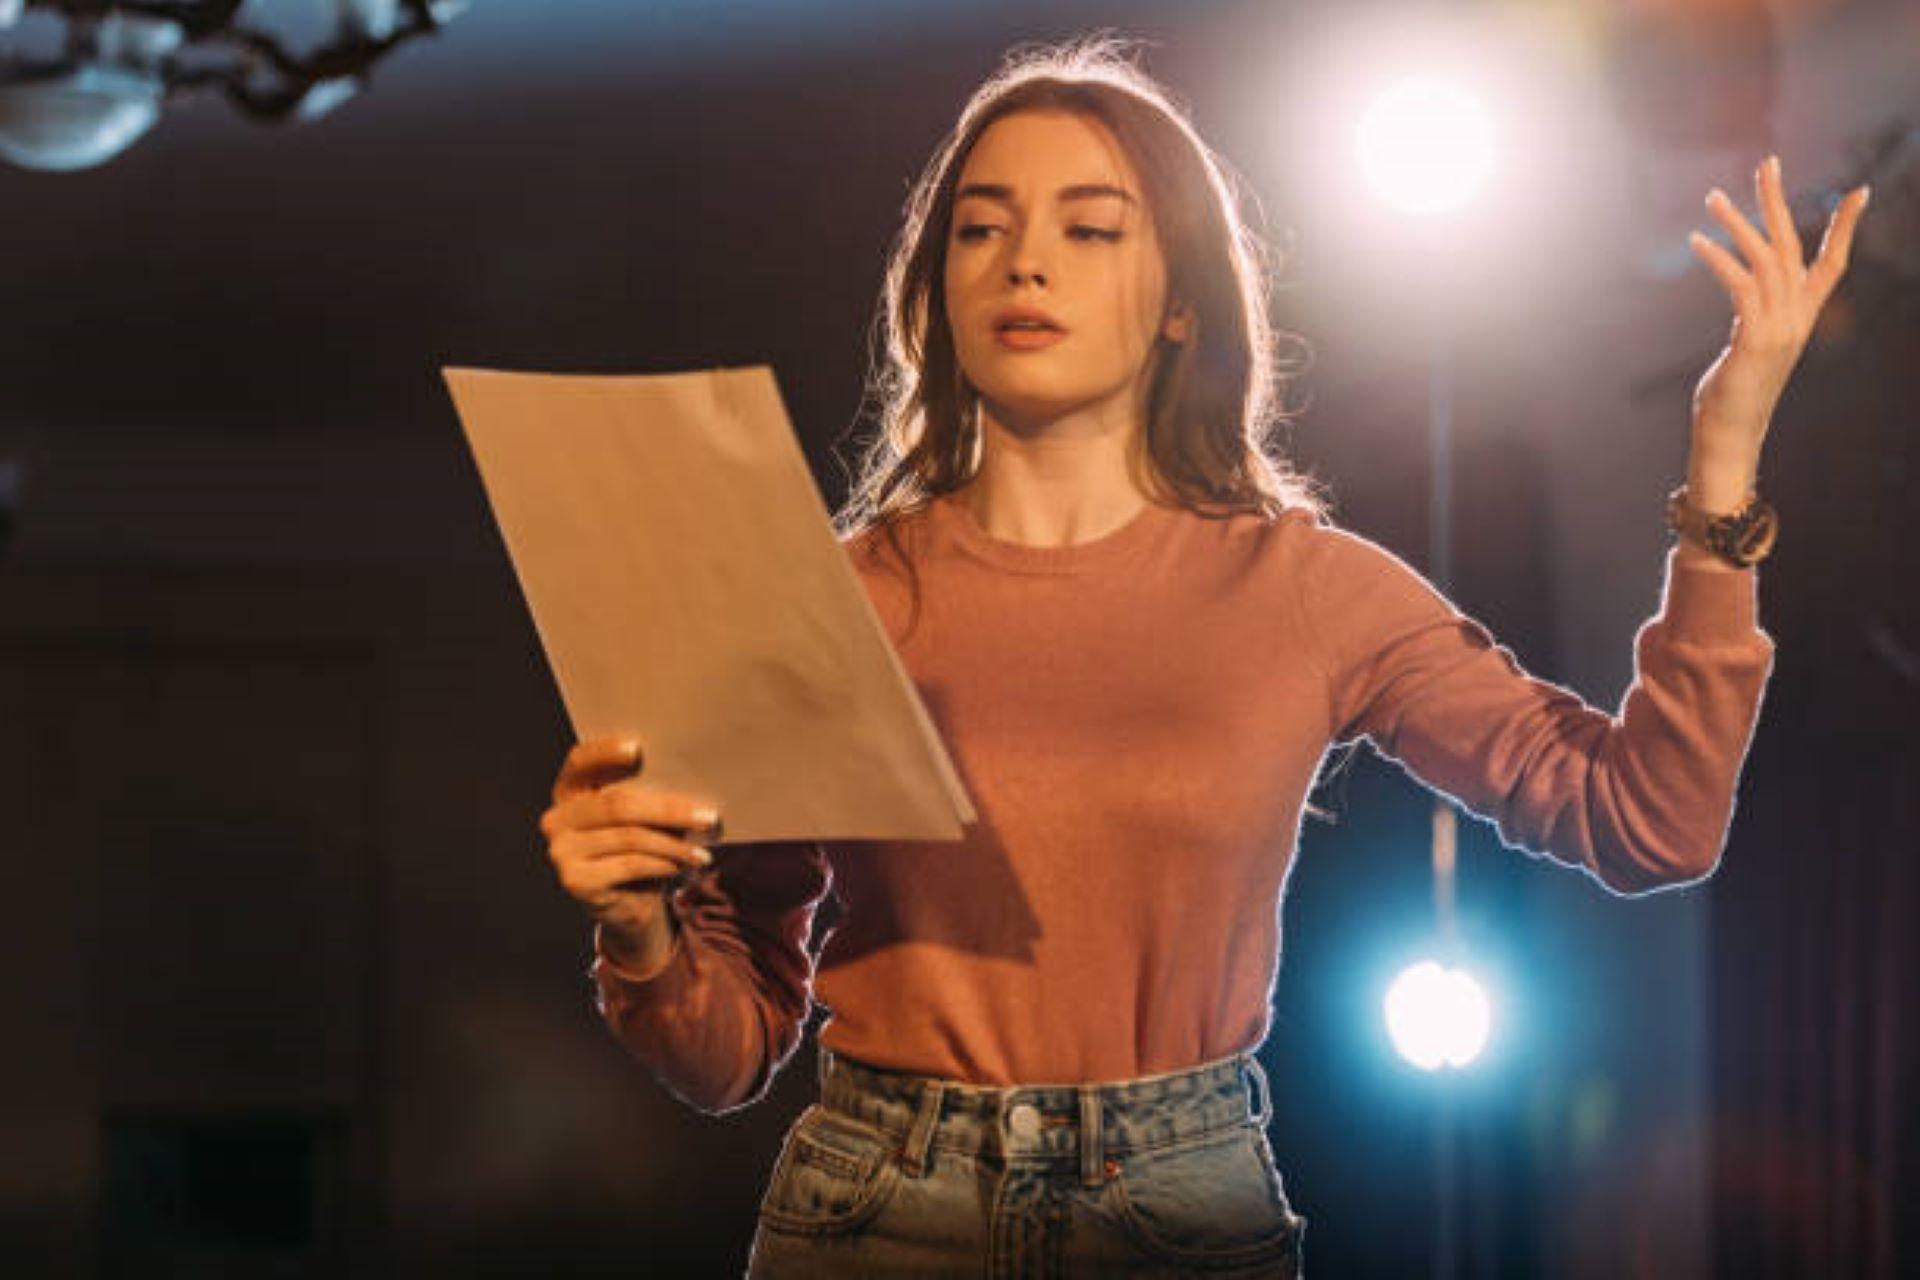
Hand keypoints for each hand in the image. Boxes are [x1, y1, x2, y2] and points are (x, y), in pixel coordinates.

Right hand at [538, 736, 723, 934]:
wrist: (627, 904)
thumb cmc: (638, 849)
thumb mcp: (640, 819)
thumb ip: (646, 796)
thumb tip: (690, 788)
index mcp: (568, 792)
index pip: (580, 761)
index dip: (605, 752)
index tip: (638, 749)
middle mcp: (557, 819)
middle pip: (616, 804)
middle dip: (668, 810)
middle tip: (708, 817)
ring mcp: (562, 851)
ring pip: (629, 837)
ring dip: (674, 844)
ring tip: (702, 850)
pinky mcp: (576, 881)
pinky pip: (630, 865)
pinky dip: (663, 864)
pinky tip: (684, 865)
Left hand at [1685, 155, 1868, 480]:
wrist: (1731, 432)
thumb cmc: (1734, 392)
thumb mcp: (1751, 346)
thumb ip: (1756, 317)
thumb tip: (1749, 301)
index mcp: (1802, 316)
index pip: (1833, 263)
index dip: (1846, 228)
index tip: (1861, 192)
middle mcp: (1797, 317)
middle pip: (1794, 246)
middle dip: (1779, 201)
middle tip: (1768, 163)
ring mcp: (1779, 326)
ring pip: (1765, 258)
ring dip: (1737, 223)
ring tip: (1712, 197)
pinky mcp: (1755, 337)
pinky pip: (1740, 284)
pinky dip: (1719, 258)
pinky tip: (1697, 240)